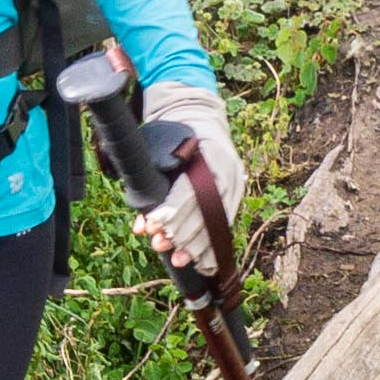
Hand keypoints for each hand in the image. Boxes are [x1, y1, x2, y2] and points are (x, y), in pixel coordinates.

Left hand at [132, 94, 242, 278]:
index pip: (189, 191)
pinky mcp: (236, 195)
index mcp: (208, 156)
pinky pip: (225, 226)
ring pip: (217, 222)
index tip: (152, 226)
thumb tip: (142, 224)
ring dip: (196, 245)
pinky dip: (212, 246)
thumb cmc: (175, 133)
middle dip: (180, 233)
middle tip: (159, 244)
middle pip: (204, 211)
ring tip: (177, 259)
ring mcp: (235, 184)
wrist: (200, 116)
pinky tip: (202, 263)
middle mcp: (227, 171)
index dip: (170, 213)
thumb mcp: (161, 147)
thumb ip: (153, 181)